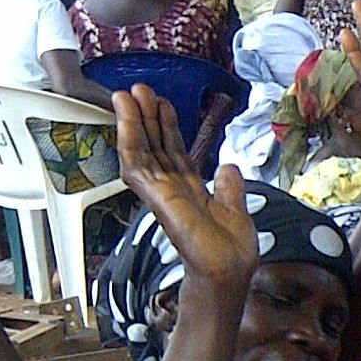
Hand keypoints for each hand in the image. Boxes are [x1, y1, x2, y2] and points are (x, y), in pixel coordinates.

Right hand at [113, 85, 255, 280]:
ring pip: (140, 150)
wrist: (228, 271)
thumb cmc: (230, 250)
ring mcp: (160, 193)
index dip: (168, 127)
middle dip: (147, 117)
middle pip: (154, 146)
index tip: (164, 102)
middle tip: (139, 89)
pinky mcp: (155, 197)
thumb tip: (229, 165)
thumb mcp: (235, 209)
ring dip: (132, 122)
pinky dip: (129, 140)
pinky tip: (126, 119)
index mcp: (190, 190)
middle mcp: (171, 189)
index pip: (174, 151)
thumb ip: (230, 187)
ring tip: (126, 94)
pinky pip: (136, 164)